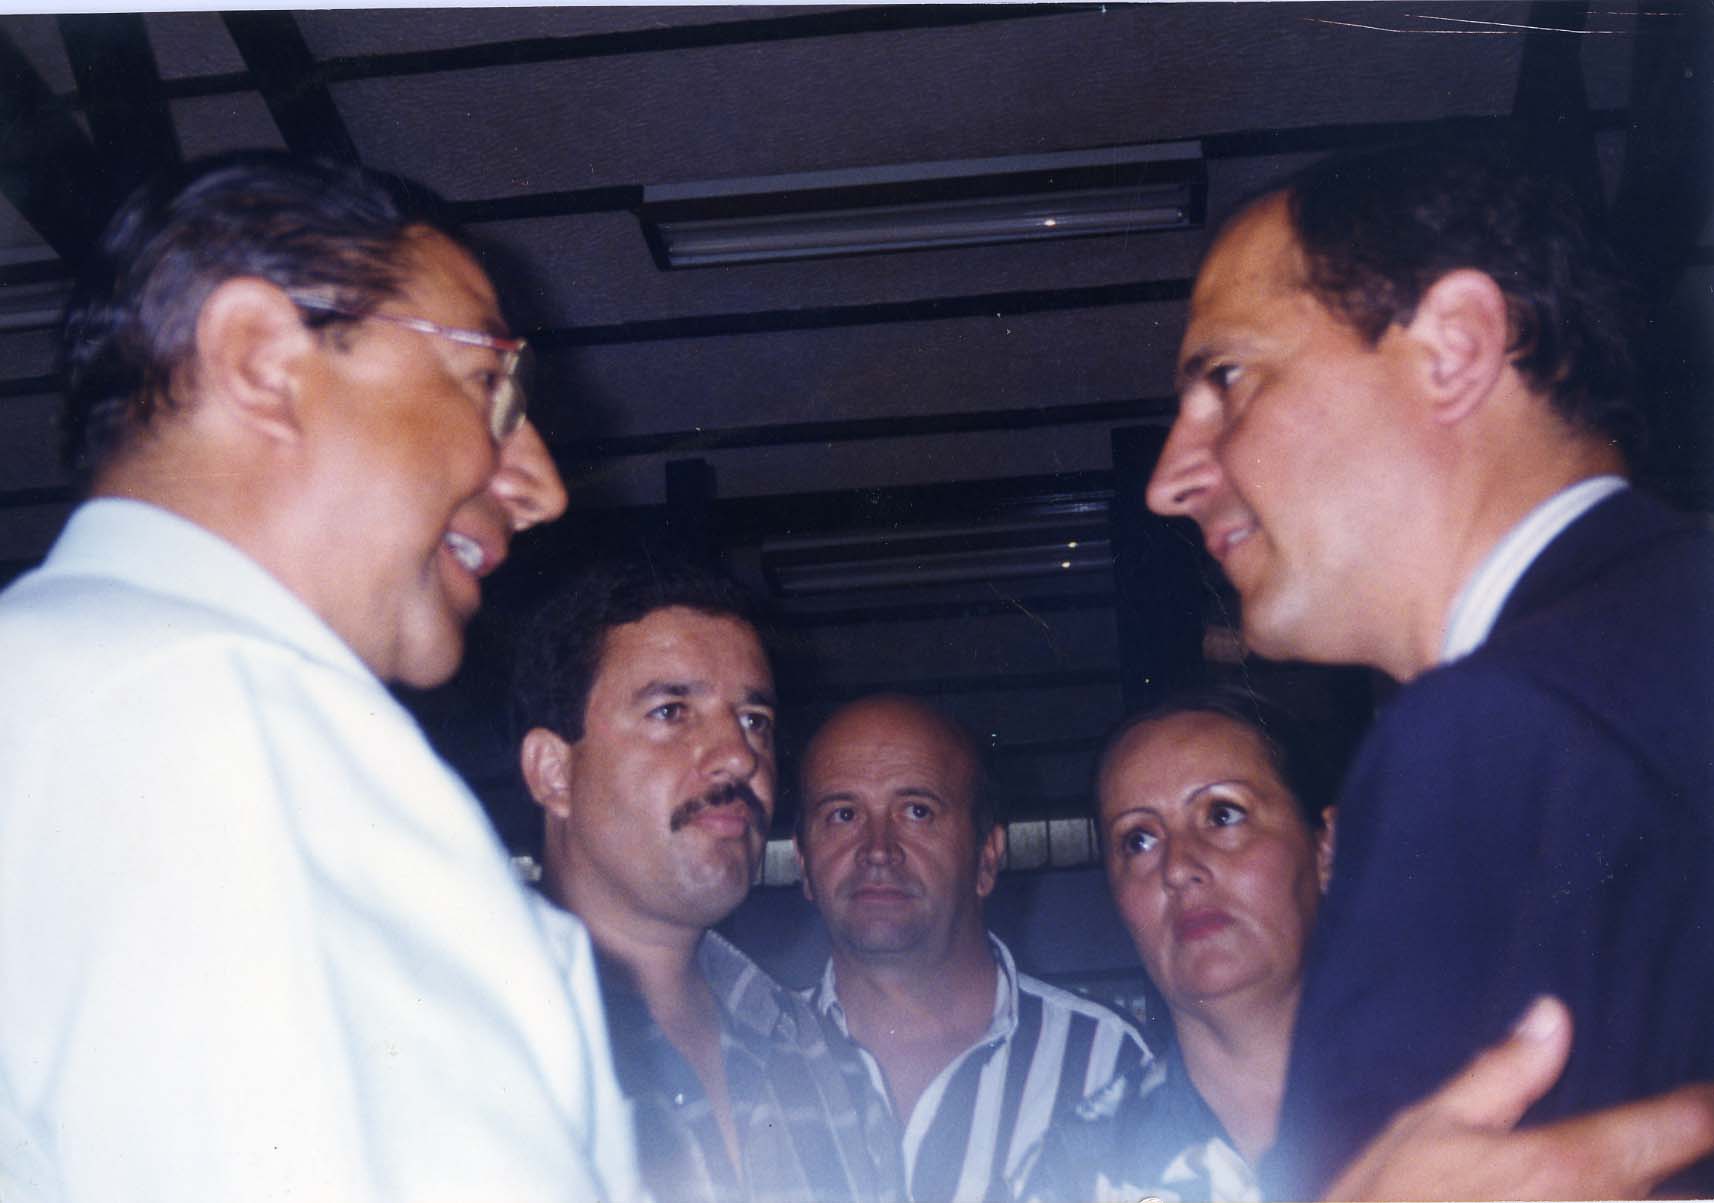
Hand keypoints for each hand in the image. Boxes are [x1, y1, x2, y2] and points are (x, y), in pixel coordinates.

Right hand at [1326, 996, 1713, 1199]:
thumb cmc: (1388, 1201)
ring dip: (1659, 1192)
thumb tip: (1553, 1015)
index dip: (1701, 1109)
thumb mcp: (1431, 1125)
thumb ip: (1504, 1073)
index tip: (1705, 1098)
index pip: (1668, 1129)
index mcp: (1565, 1164)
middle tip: (1683, 1143)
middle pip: (1680, 1193)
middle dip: (1688, 1168)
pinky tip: (1621, 1194)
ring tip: (1664, 1175)